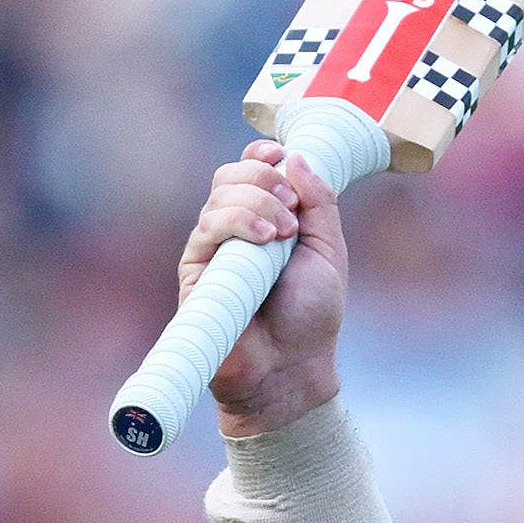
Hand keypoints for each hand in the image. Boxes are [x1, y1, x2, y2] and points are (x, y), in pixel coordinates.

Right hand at [185, 139, 350, 437]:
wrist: (290, 366)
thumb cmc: (310, 315)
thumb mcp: (328, 251)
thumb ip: (319, 203)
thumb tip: (297, 157)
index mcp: (265, 219)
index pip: (250, 169)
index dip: (261, 156)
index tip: (281, 156)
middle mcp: (233, 229)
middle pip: (230, 174)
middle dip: (263, 177)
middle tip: (292, 208)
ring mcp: (212, 249)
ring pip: (219, 196)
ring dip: (257, 201)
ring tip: (285, 233)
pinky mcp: (196, 271)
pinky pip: (208, 229)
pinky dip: (237, 222)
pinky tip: (264, 239)